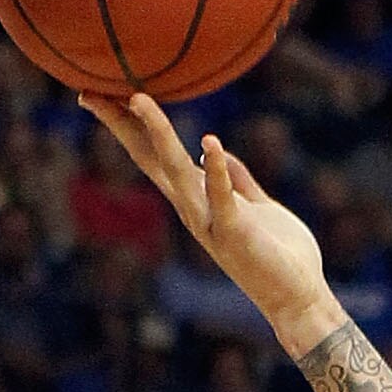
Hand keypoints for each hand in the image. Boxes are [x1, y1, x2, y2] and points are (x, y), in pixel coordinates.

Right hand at [86, 90, 333, 350]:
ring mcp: (210, 222)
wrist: (299, 300)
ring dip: (159, 135)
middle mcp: (194, 209)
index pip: (153, 154)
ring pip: (177, 172)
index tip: (101, 92)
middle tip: (92, 91)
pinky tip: (209, 141)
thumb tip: (217, 154)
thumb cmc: (279, 255)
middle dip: (122, 125)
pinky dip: (217, 171)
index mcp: (197, 198)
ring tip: (139, 99)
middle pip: (150, 158)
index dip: (128, 124)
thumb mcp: (255, 206)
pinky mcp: (235, 233)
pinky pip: (222, 198)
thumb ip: (237, 181)